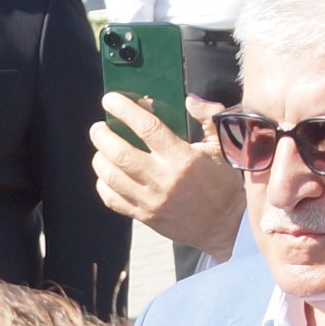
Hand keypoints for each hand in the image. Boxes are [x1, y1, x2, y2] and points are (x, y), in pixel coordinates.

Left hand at [94, 91, 240, 254]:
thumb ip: (208, 117)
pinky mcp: (145, 216)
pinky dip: (103, 185)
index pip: (147, 127)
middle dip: (102, 136)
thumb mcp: (223, 146)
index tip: (110, 100)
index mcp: (182, 157)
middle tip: (98, 127)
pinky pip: (113, 200)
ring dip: (99, 158)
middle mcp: (163, 178)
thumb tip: (189, 100)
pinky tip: (106, 174)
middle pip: (120, 153)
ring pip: (112, 177)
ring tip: (100, 148)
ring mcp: (151, 200)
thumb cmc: (223, 183)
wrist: (226, 225)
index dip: (124, 110)